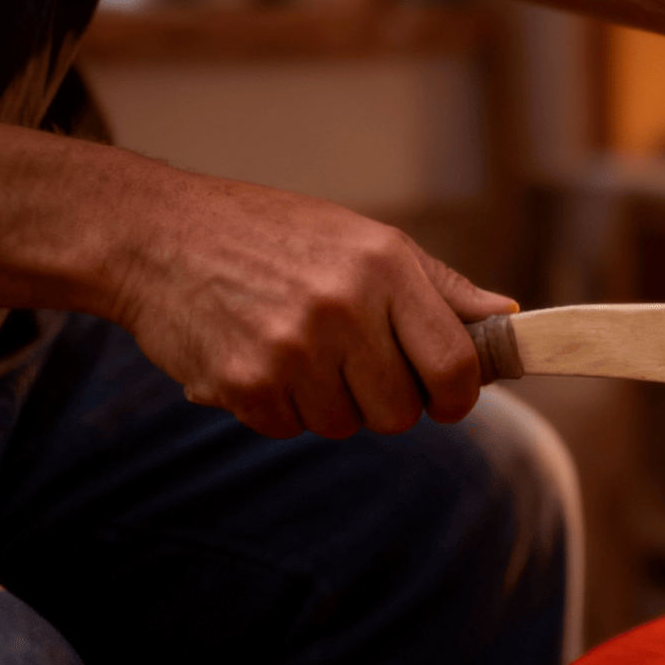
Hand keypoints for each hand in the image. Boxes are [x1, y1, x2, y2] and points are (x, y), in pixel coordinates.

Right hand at [111, 173, 514, 438]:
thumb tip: (508, 318)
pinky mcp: (243, 382)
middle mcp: (343, 308)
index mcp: (384, 267)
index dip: (458, 396)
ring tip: (301, 351)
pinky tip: (262, 359)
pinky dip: (282, 408)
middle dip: (388, 402)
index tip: (447, 399)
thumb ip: (439, 288)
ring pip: (345, 425)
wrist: (156, 235)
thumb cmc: (272, 235)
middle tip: (357, 367)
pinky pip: (290, 428)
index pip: (454, 364)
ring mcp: (291, 348)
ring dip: (330, 404)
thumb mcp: (366, 241)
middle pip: (400, 410)